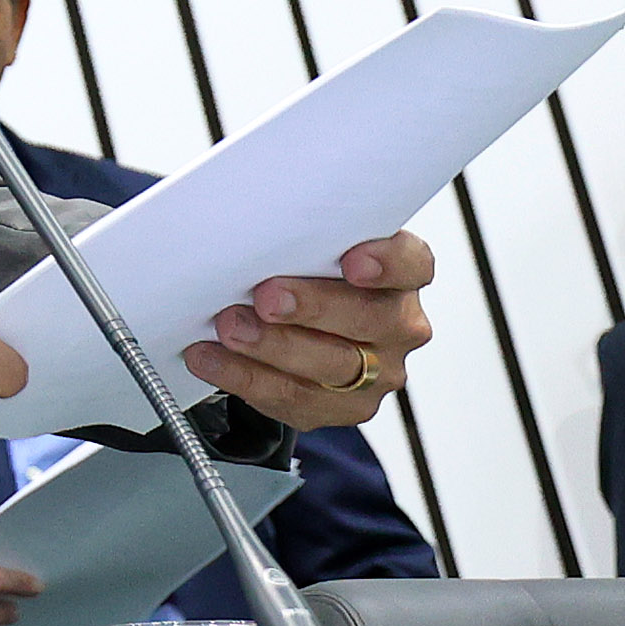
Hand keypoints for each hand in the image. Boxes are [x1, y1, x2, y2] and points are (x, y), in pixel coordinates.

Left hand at [189, 228, 430, 428]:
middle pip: (370, 318)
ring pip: (335, 365)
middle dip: (313, 307)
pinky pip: (298, 398)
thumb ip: (294, 235)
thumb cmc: (298, 275)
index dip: (387, 263)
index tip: (352, 262)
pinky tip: (214, 359)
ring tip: (230, 329)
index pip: (411, 264)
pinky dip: (247, 376)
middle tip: (266, 298)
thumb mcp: (303, 247)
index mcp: (397, 277)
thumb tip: (243, 219)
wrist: (288, 325)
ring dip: (274, 346)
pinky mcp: (346, 406)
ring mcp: (378, 371)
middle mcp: (397, 325)